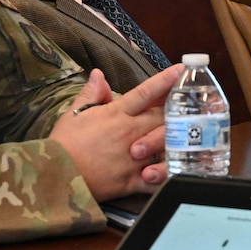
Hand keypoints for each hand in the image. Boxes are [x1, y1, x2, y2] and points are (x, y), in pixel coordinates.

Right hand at [49, 65, 185, 198]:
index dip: (165, 80)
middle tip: (195, 103)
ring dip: (181, 139)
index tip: (181, 70)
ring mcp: (134, 157)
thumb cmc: (63, 143)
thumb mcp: (74, 113)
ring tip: (196, 134)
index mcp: (116, 114)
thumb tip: (98, 73)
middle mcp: (130, 132)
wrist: (54, 176)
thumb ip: (90, 94)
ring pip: (167, 145)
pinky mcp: (133, 179)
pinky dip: (172, 174)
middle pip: (163, 117)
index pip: (146, 93)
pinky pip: (159, 177)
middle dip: (180, 109)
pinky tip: (185, 170)